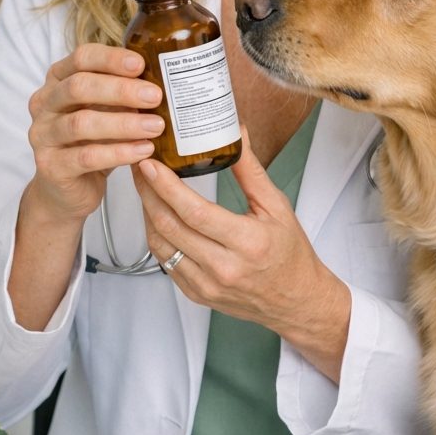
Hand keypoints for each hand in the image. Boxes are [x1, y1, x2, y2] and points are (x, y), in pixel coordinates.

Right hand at [24, 43, 164, 222]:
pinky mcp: (50, 166)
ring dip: (124, 124)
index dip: (111, 58)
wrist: (68, 188)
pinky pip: (86, 157)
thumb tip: (161, 80)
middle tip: (155, 96)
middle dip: (120, 90)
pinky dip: (119, 153)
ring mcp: (42, 136)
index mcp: (58, 80)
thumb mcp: (106, 110)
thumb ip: (122, 94)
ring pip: (81, 123)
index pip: (81, 58)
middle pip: (78, 87)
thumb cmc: (91, 141)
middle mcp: (44, 103)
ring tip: (156, 127)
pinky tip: (143, 151)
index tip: (141, 64)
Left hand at [132, 130, 351, 382]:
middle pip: (170, 226)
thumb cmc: (291, 253)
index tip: (150, 164)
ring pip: (161, 245)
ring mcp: (207, 284)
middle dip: (148, 192)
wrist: (296, 300)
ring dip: (147, 213)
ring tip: (145, 187)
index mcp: (247, 242)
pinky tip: (156, 215)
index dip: (166, 186)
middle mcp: (223, 267)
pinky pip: (165, 262)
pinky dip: (157, 235)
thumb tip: (236, 134)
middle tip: (139, 167)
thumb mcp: (277, 206)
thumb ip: (251, 171)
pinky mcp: (196, 294)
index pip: (195, 211)